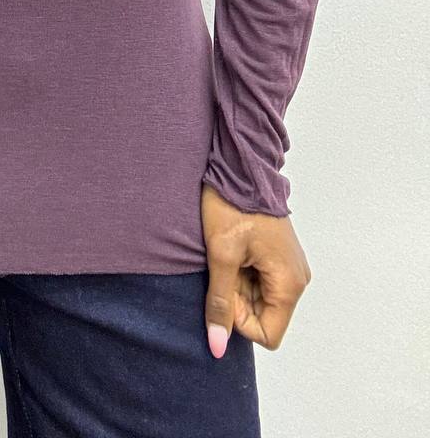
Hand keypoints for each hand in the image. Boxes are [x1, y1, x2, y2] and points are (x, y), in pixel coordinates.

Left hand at [200, 182, 311, 357]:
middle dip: (236, 300)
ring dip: (237, 285)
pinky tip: (232, 250)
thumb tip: (217, 347)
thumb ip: (220, 303)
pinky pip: (260, 281)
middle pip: (263, 316)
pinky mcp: (279, 256)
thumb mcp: (221, 256)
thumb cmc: (232, 207)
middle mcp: (296, 279)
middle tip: (221, 267)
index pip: (268, 335)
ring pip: (258, 298)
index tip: (224, 289)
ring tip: (226, 255)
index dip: (239, 321)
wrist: (241, 167)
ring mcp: (289, 267)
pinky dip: (241, 273)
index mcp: (290, 284)